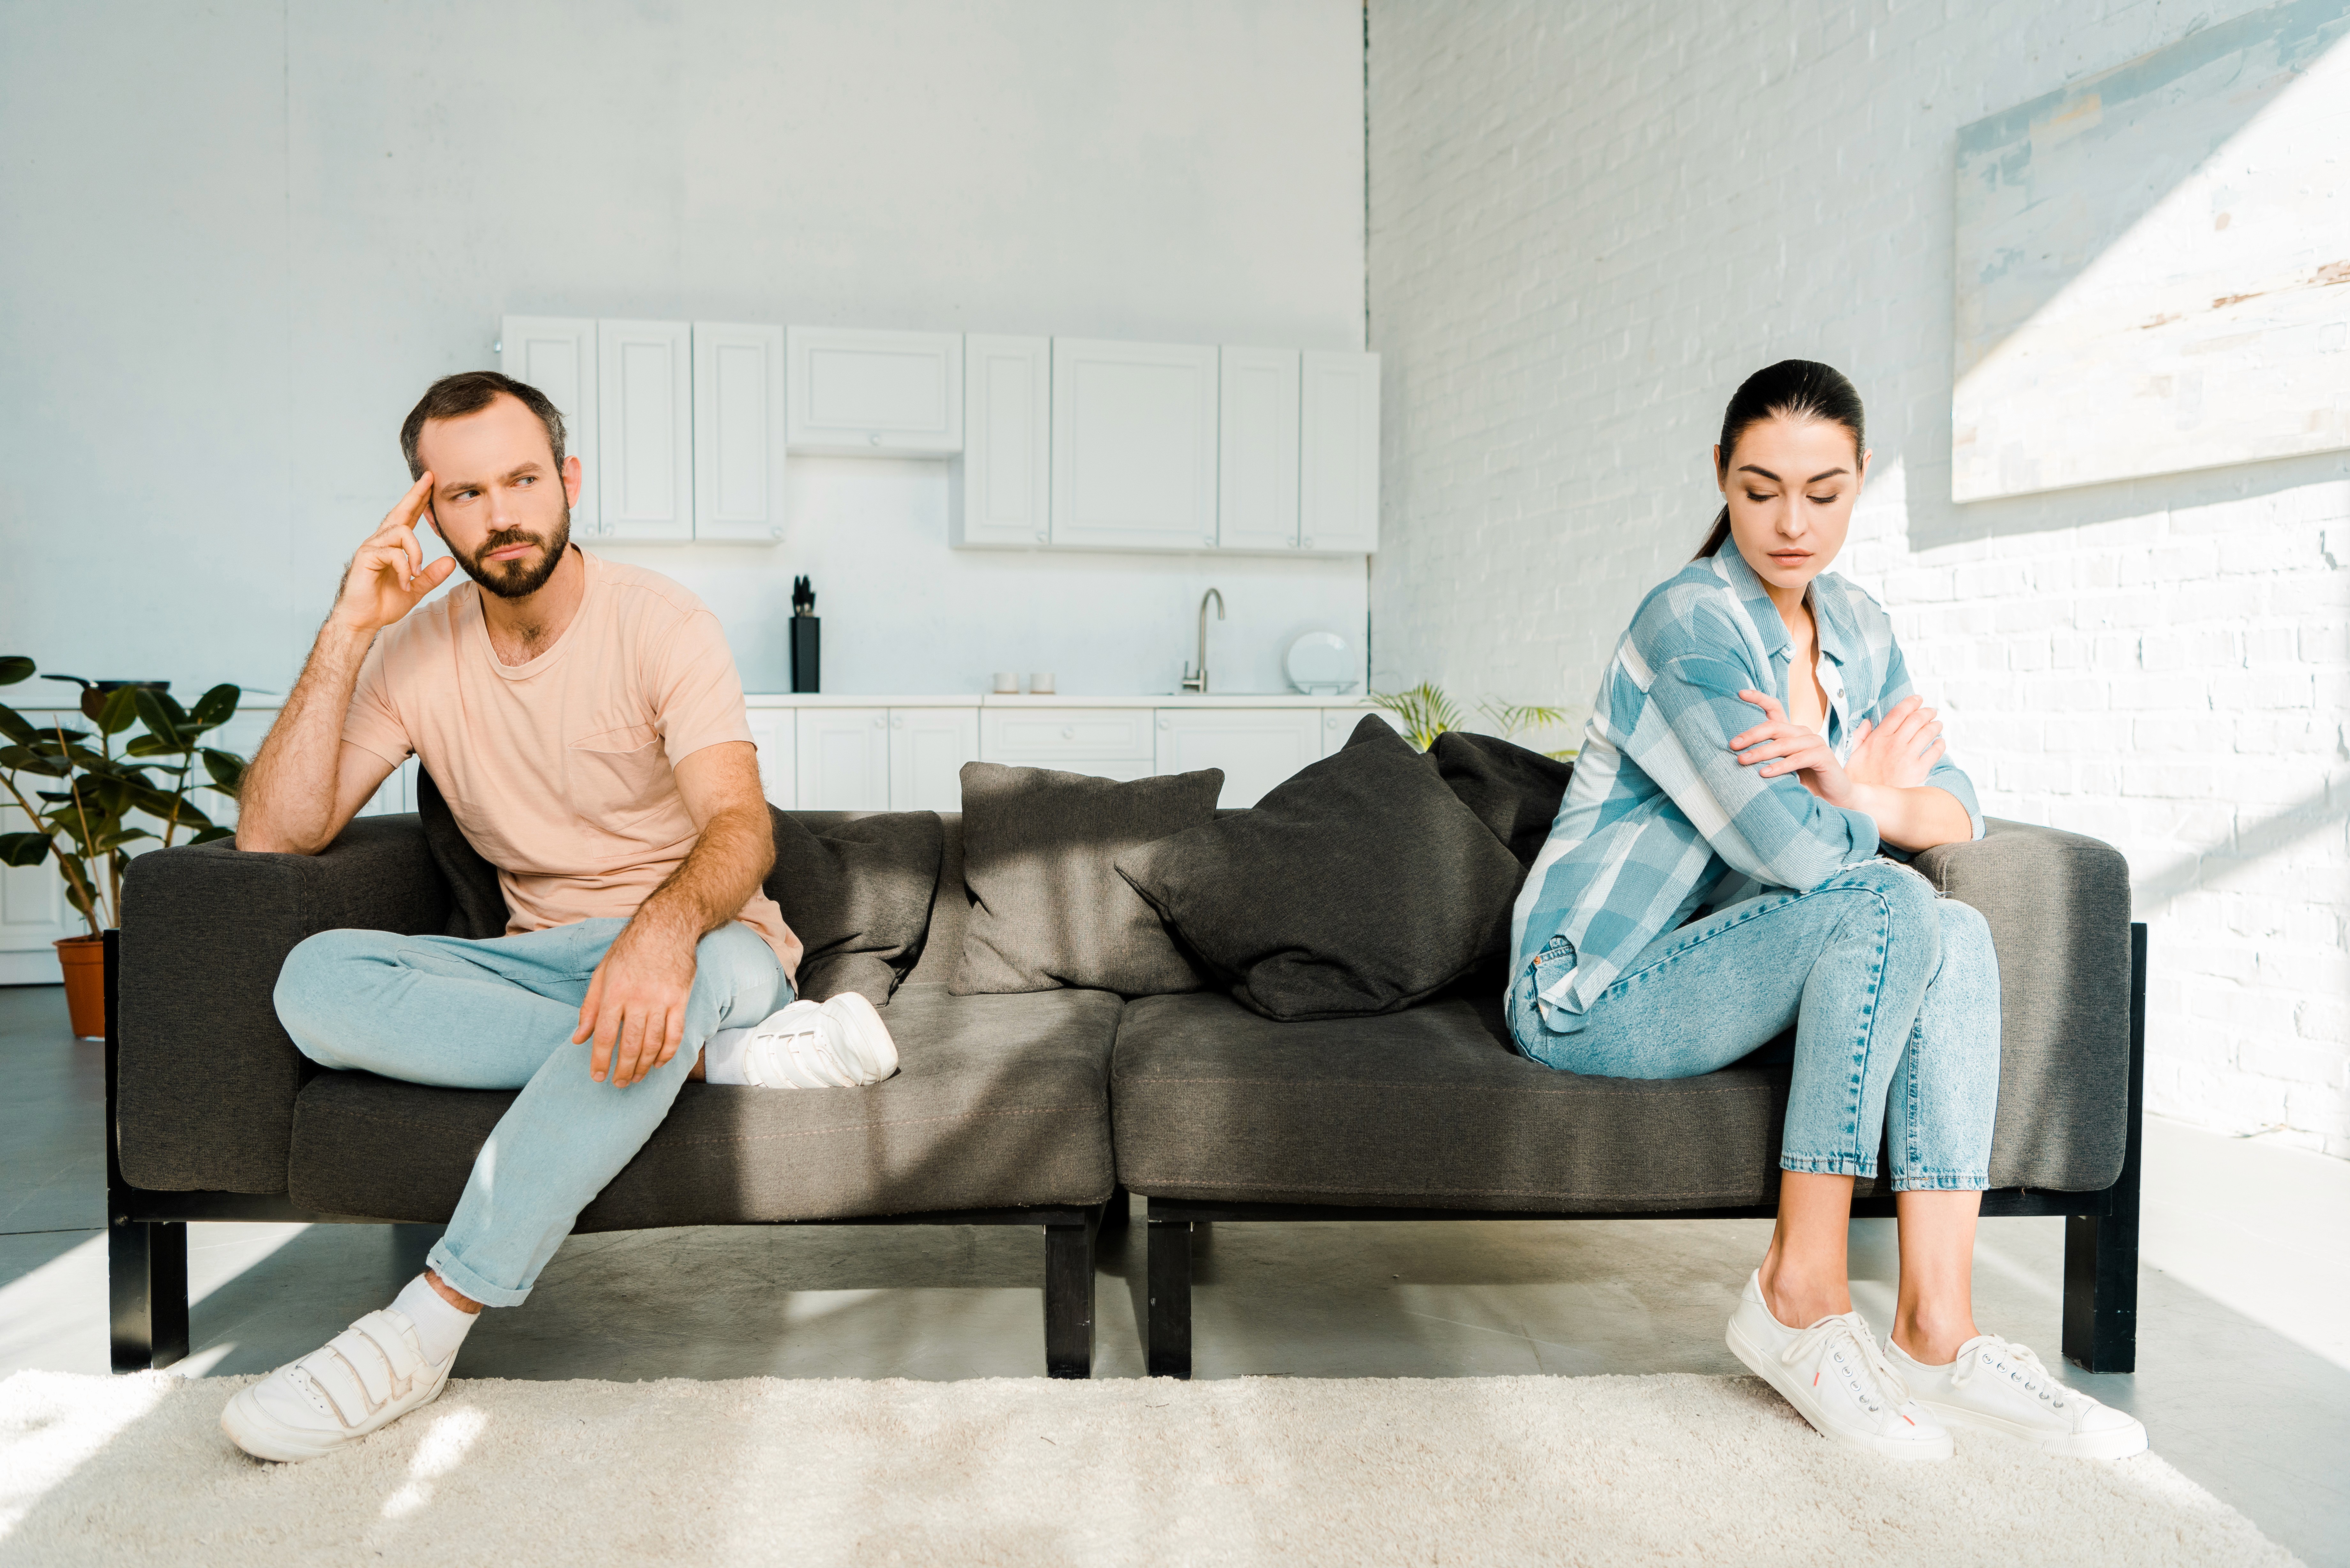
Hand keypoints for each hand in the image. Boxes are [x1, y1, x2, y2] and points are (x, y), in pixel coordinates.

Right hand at [329, 474, 456, 633]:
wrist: (364, 620)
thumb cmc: (384, 603)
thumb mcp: (415, 589)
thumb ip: (431, 575)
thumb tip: (451, 560)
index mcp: (393, 546)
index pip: (408, 518)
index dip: (419, 501)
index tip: (431, 483)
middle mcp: (381, 541)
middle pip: (400, 511)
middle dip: (416, 494)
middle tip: (430, 478)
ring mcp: (372, 546)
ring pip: (401, 532)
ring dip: (415, 553)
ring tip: (415, 574)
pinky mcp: (366, 556)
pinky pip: (393, 553)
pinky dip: (404, 568)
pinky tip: (403, 583)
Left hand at [573, 918, 698, 1086]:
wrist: (666, 927)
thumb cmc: (629, 949)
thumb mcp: (601, 973)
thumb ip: (589, 1008)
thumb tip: (578, 1039)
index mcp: (614, 993)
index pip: (605, 1035)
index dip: (601, 1060)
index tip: (598, 1077)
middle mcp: (638, 999)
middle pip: (630, 1045)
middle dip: (623, 1069)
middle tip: (618, 1083)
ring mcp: (661, 1000)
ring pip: (653, 1043)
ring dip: (643, 1065)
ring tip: (636, 1077)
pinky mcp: (680, 1000)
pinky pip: (675, 1034)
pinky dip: (668, 1053)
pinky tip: (659, 1063)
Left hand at [1728, 690, 1854, 806]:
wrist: (1832, 796)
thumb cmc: (1802, 780)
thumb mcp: (1780, 765)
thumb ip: (1766, 756)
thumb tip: (1736, 754)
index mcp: (1791, 731)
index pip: (1775, 708)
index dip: (1759, 698)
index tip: (1740, 693)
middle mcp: (1803, 733)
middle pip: (1773, 727)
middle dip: (1751, 735)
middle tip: (1733, 745)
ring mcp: (1815, 742)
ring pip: (1783, 744)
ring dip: (1761, 753)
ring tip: (1742, 760)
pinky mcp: (1823, 756)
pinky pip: (1798, 759)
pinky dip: (1780, 766)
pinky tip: (1764, 773)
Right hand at [1842, 695, 1944, 789]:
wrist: (1866, 804)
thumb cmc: (1858, 781)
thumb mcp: (1852, 756)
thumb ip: (1860, 736)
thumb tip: (1868, 722)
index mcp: (1878, 739)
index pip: (1898, 713)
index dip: (1910, 702)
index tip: (1917, 699)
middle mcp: (1894, 744)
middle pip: (1916, 719)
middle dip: (1927, 712)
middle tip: (1931, 711)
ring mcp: (1907, 757)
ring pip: (1928, 733)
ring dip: (1935, 726)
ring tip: (1938, 725)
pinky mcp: (1918, 771)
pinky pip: (1935, 752)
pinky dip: (1940, 745)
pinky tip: (1940, 743)